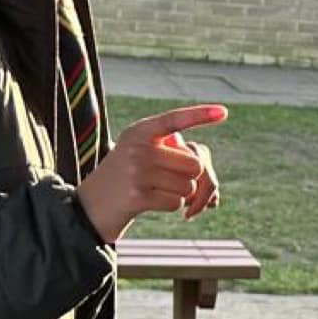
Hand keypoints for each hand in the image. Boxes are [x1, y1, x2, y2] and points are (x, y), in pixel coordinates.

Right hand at [76, 105, 228, 242]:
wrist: (92, 204)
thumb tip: (201, 161)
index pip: (174, 120)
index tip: (224, 112)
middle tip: (174, 181)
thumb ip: (168, 149)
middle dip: (192, 178)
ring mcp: (137, 172)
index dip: (200, 116)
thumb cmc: (128, 175)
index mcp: (140, 131)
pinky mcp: (138, 196)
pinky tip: (152, 201)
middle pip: (194, 164)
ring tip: (158, 190)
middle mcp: (138, 147)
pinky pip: (176, 203)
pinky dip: (171, 206)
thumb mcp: (141, 152)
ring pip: (188, 186)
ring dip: (181, 194)